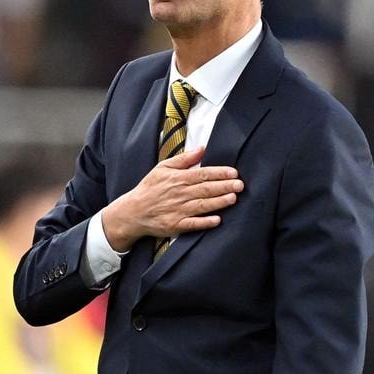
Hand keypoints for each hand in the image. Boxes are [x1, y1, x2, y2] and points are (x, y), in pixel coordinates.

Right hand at [102, 146, 242, 252]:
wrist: (132, 211)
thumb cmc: (149, 188)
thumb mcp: (162, 168)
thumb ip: (184, 159)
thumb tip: (202, 148)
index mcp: (178, 179)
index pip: (202, 174)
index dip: (219, 173)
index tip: (234, 172)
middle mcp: (179, 194)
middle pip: (205, 189)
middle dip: (224, 186)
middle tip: (240, 185)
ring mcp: (177, 210)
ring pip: (202, 205)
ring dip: (218, 202)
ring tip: (233, 198)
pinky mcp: (175, 225)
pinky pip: (192, 224)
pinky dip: (204, 222)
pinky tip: (217, 220)